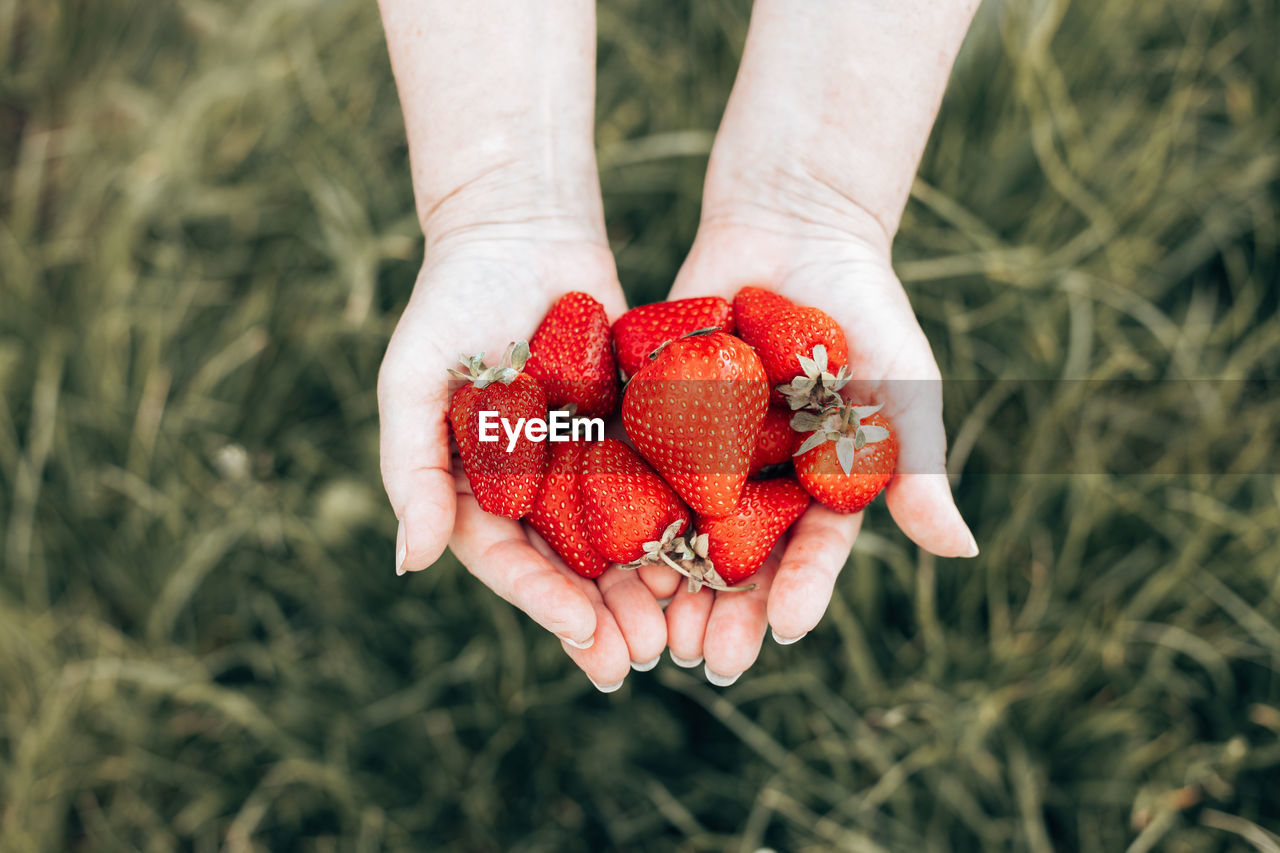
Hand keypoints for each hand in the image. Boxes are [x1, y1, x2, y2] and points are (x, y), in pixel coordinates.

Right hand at [378, 228, 667, 690]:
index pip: (509, 559)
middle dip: (604, 615)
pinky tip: (711, 554)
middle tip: (642, 661)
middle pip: (569, 564)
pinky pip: (657, 481)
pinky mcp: (633, 427)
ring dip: (647, 584)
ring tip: (682, 628)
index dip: (543, 601)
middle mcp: (533, 485)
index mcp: (476, 488)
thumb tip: (409, 564)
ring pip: (620, 535)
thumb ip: (412, 470)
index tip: (583, 636)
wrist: (521, 230)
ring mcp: (585, 458)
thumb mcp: (414, 382)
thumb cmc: (451, 301)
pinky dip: (680, 520)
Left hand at [662, 173, 977, 684]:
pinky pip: (636, 467)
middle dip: (724, 610)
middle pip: (740, 558)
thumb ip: (915, 466)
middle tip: (705, 659)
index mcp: (817, 486)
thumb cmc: (864, 307)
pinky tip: (605, 546)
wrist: (794, 225)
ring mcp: (704, 450)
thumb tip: (963, 552)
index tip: (783, 631)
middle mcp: (758, 479)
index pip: (810, 553)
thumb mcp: (901, 386)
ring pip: (682, 528)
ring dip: (668, 580)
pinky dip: (622, 508)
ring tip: (652, 624)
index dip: (799, 592)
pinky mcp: (656, 415)